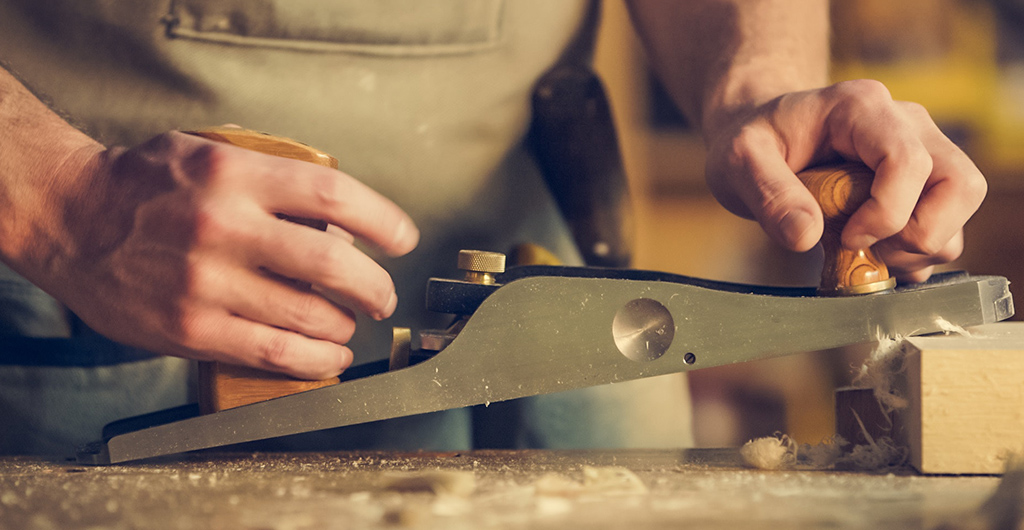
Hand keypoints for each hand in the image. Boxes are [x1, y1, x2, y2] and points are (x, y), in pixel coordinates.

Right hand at [25, 131, 417, 378]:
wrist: (70, 216)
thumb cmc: (146, 184)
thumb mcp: (212, 155)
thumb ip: (274, 180)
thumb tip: (342, 221)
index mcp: (235, 174)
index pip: (334, 196)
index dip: (383, 221)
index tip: (403, 240)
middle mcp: (223, 225)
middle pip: (333, 262)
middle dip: (375, 286)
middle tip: (384, 295)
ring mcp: (206, 281)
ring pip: (309, 313)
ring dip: (347, 325)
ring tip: (350, 324)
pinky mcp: (190, 328)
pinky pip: (273, 350)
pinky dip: (315, 359)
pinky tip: (330, 356)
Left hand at [702, 79, 986, 282]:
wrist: (764, 137)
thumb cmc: (754, 141)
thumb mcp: (740, 161)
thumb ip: (768, 194)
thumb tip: (806, 236)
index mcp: (862, 108)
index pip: (907, 161)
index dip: (886, 212)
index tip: (845, 237)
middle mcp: (905, 123)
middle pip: (959, 184)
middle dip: (919, 234)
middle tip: (867, 250)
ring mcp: (922, 150)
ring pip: (960, 207)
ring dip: (919, 248)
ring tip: (864, 253)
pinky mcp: (924, 182)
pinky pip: (948, 224)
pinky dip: (917, 253)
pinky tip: (873, 254)